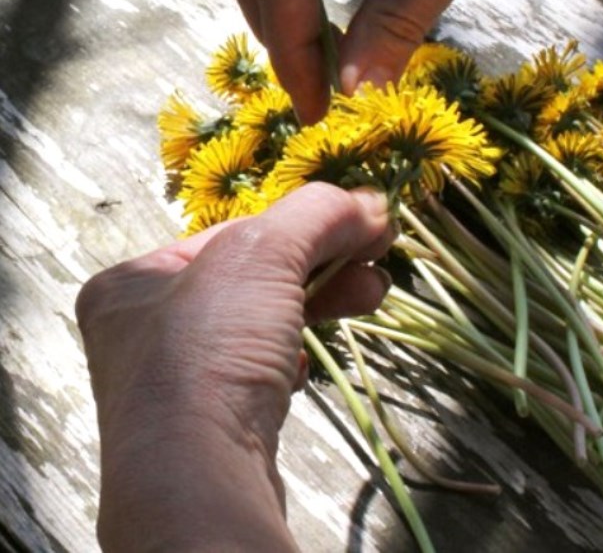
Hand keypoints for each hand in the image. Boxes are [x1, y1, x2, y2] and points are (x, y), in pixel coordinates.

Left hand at [76, 184, 393, 551]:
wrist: (199, 484)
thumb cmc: (210, 350)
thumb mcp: (262, 254)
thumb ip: (318, 214)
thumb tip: (372, 203)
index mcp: (138, 279)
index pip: (238, 231)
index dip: (306, 222)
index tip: (366, 222)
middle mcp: (148, 328)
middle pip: (258, 273)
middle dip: (327, 262)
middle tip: (379, 257)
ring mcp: (179, 380)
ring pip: (265, 320)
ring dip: (324, 301)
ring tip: (372, 296)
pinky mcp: (212, 421)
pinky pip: (261, 369)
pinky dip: (294, 354)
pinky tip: (306, 365)